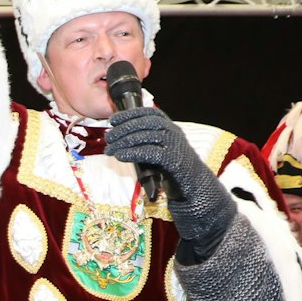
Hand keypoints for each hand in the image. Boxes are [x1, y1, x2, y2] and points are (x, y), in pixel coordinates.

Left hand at [104, 106, 235, 237]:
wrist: (193, 187)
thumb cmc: (172, 169)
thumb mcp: (159, 150)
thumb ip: (146, 141)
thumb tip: (120, 136)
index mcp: (171, 127)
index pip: (150, 113)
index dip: (130, 114)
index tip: (113, 120)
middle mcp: (174, 133)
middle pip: (146, 123)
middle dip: (124, 128)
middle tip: (108, 137)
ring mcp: (175, 145)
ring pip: (147, 136)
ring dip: (125, 141)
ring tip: (110, 149)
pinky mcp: (174, 160)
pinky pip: (150, 153)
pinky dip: (133, 153)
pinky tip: (120, 156)